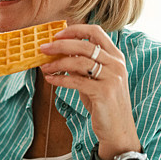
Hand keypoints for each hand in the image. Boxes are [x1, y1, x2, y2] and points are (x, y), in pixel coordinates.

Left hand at [39, 24, 140, 159]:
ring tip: (43, 67)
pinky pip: (76, 81)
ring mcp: (112, 78)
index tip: (56, 34)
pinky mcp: (104, 92)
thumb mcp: (93, 80)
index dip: (75, 30)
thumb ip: (81, 66)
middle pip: (84, 45)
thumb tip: (57, 54)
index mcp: (116, 56)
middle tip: (43, 48)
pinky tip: (50, 79)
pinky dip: (60, 79)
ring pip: (79, 62)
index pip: (96, 32)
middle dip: (60, 45)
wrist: (118, 129)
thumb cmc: (103, 104)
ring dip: (57, 63)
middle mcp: (116, 64)